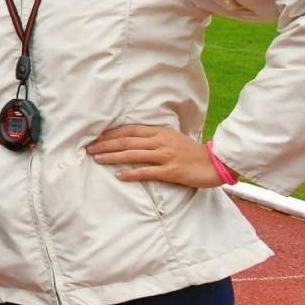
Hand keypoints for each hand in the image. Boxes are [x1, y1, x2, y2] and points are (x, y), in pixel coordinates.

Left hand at [89, 124, 222, 187]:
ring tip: (97, 158)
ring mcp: (166, 156)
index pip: (129, 130)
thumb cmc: (192, 152)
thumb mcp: (172, 138)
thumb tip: (132, 140)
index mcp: (160, 132)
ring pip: (133, 154)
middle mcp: (160, 142)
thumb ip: (154, 138)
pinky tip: (119, 175)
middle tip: (88, 147)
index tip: (95, 136)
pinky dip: (132, 173)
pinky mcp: (171, 171)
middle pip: (127, 141)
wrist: (216, 163)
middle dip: (105, 144)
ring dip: (113, 156)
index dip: (111, 133)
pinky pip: (147, 172)